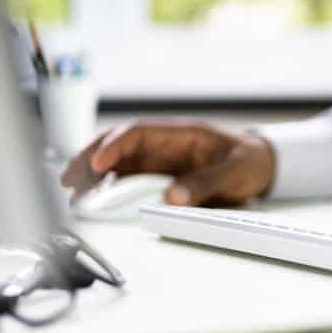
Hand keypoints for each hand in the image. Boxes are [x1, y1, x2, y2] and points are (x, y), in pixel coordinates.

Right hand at [60, 119, 275, 206]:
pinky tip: (94, 199)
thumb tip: (173, 197)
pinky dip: (109, 187)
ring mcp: (159, 160)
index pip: (138, 132)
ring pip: (118, 163)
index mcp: (181, 133)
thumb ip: (207, 183)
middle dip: (90, 159)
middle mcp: (164, 144)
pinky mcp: (159, 176)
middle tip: (69, 180)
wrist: (262, 165)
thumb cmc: (249, 161)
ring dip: (94, 175)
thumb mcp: (236, 171)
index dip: (115, 145)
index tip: (99, 163)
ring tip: (74, 194)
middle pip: (118, 145)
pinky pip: (128, 179)